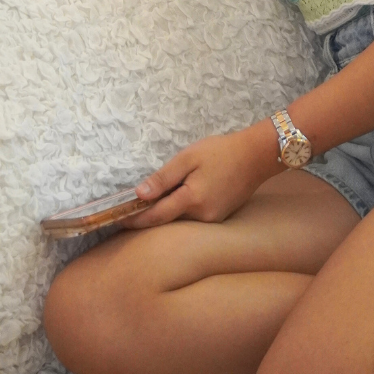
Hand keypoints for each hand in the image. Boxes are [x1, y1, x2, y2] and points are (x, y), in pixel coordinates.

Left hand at [122, 123, 280, 229]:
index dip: (136, 219)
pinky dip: (180, 211)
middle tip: (127, 213)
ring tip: (148, 206)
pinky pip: (193, 218)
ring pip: (180, 221)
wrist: (255, 156)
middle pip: (168, 221)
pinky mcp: (219, 218)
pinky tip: (175, 201)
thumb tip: (139, 195)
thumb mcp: (188, 158)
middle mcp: (202, 217)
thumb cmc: (220, 152)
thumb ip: (163, 178)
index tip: (117, 221)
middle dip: (148, 218)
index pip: (156, 216)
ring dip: (164, 214)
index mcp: (192, 200)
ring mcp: (213, 220)